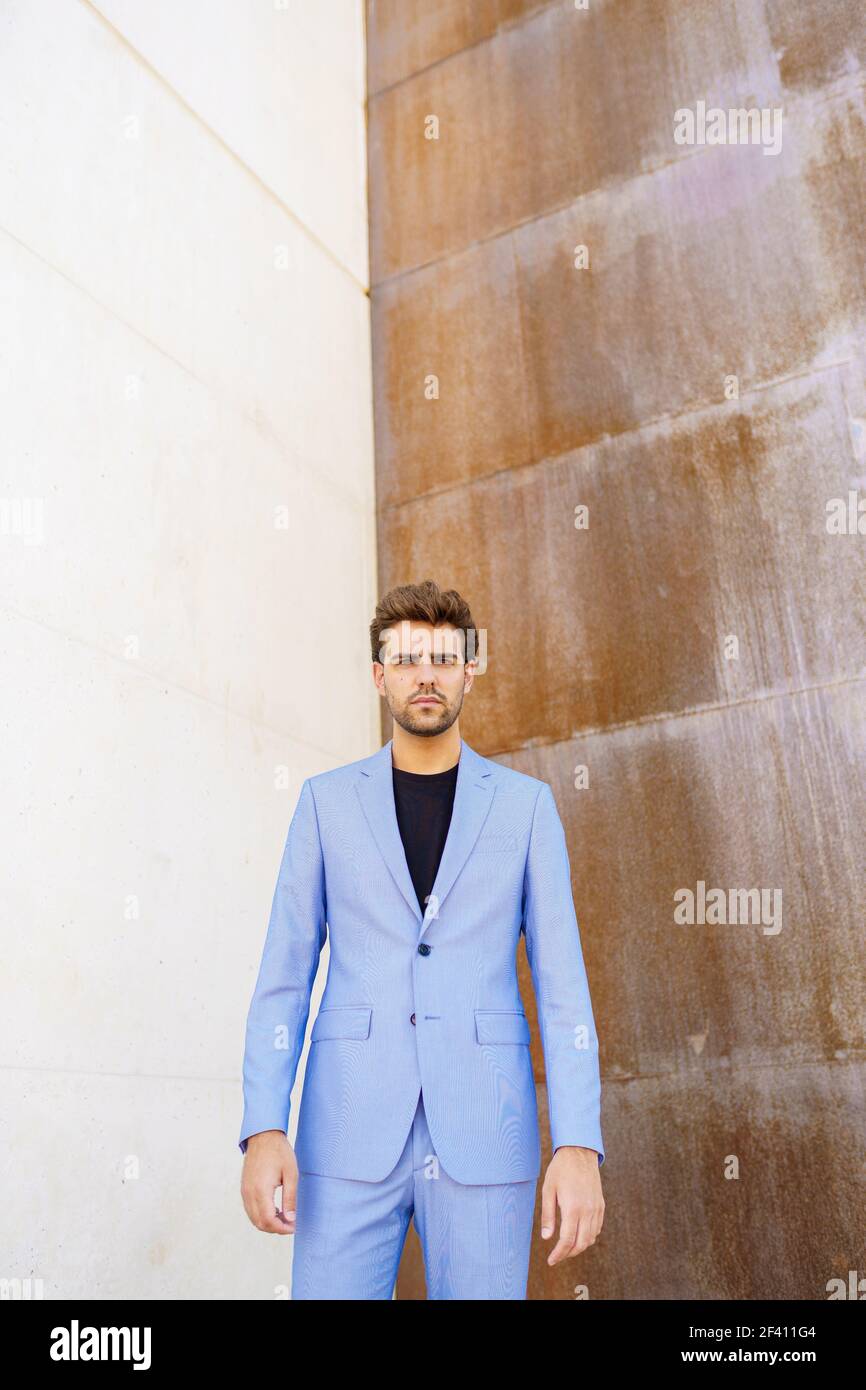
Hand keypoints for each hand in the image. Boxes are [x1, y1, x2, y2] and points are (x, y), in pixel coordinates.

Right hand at [240, 1130, 297, 1234]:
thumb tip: (291, 1219)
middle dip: (275, 1228)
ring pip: (253, 1218)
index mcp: (261, 1190)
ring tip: (284, 1217)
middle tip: (290, 1224)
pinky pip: (250, 1209)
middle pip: (259, 1223)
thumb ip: (290, 1198)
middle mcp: (249, 1193)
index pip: (268, 1220)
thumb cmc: (279, 1152)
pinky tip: (274, 1209)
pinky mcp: (244, 1188)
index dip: (281, 1228)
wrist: (263, 1136)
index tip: (294, 1227)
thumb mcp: (291, 1174)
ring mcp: (245, 1191)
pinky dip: (261, 1215)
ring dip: (268, 1223)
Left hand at [540, 1146, 604, 1264]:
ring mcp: (596, 1208)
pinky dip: (588, 1236)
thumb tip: (547, 1238)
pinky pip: (597, 1228)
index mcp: (573, 1208)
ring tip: (566, 1247)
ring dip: (579, 1247)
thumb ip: (548, 1215)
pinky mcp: (601, 1205)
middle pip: (581, 1244)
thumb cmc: (560, 1170)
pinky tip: (578, 1234)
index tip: (551, 1260)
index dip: (559, 1254)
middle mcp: (588, 1211)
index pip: (567, 1240)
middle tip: (557, 1256)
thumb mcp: (548, 1190)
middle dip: (568, 1254)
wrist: (579, 1152)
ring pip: (591, 1238)